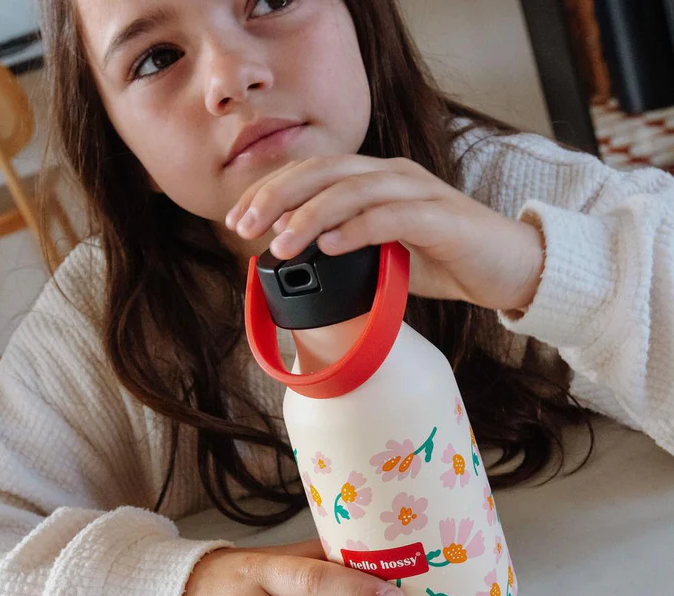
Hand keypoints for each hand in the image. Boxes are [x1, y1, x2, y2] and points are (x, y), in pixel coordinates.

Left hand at [225, 155, 544, 312]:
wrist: (511, 268)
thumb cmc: (449, 259)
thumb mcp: (387, 255)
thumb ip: (351, 251)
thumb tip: (305, 260)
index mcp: (377, 180)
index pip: (313, 172)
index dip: (272, 190)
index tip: (239, 220)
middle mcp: (394, 176)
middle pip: (324, 171)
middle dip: (277, 196)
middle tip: (244, 226)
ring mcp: (419, 193)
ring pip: (352, 190)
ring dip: (310, 215)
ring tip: (280, 244)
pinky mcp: (441, 218)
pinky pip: (392, 216)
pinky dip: (357, 229)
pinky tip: (329, 246)